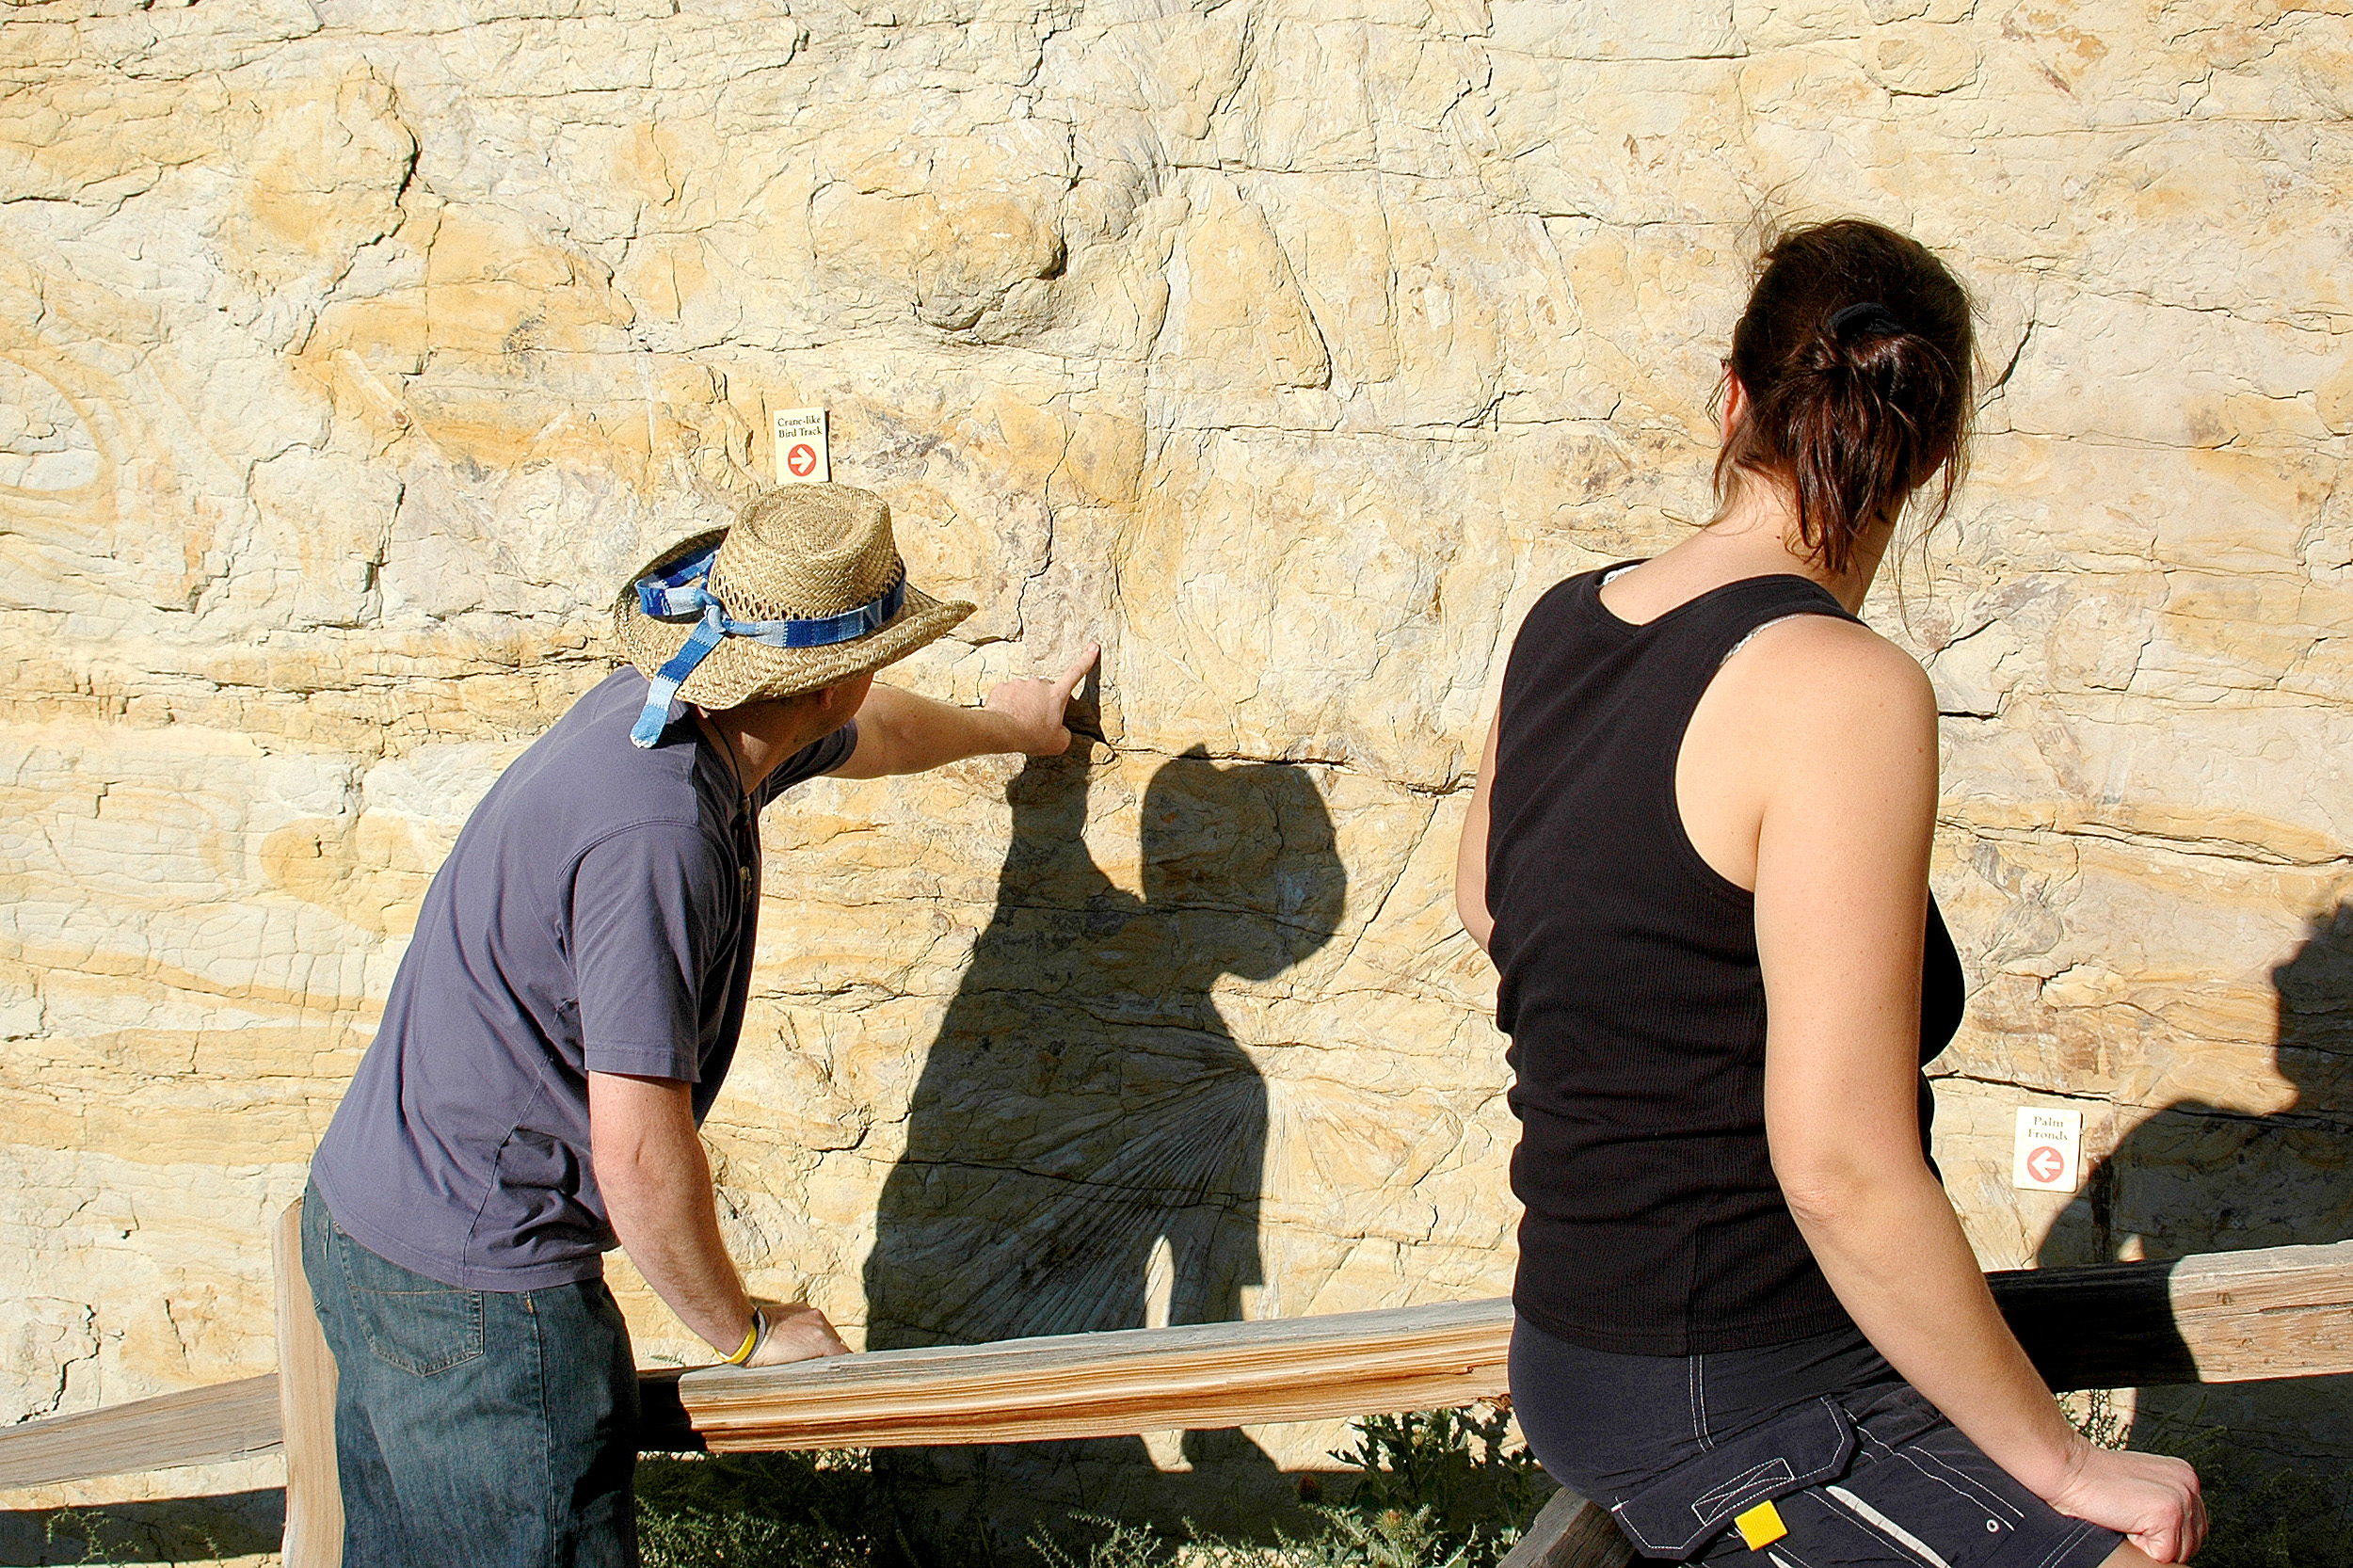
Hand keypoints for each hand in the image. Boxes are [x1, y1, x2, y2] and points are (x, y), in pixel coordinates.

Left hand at [744, 1299, 851, 1367]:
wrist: (749, 1333)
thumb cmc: (767, 1357)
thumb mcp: (794, 1370)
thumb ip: (815, 1368)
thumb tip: (822, 1372)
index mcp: (822, 1342)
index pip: (845, 1354)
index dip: (842, 1364)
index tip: (837, 1370)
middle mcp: (821, 1325)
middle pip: (836, 1342)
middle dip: (828, 1352)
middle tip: (815, 1363)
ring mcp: (812, 1314)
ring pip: (825, 1330)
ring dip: (819, 1339)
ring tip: (802, 1349)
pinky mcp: (802, 1307)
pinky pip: (813, 1321)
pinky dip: (809, 1329)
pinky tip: (795, 1337)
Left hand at [982, 642, 1100, 755]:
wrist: (1001, 732)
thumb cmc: (1031, 737)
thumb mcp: (1058, 743)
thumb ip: (1064, 734)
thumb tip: (1062, 732)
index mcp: (1057, 695)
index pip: (1076, 673)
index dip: (1086, 660)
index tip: (1093, 646)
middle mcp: (1039, 684)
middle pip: (1045, 689)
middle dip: (1042, 700)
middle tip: (1036, 720)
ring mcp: (1020, 684)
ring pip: (1025, 692)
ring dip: (1024, 703)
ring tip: (1019, 722)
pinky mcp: (1003, 687)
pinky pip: (1008, 695)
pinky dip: (1008, 704)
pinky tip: (1006, 717)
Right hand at [2045, 1442, 2204, 1561]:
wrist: (2068, 1467)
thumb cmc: (2093, 1480)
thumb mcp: (2141, 1484)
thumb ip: (2164, 1500)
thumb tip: (2176, 1533)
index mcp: (2184, 1476)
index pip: (2193, 1527)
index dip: (2164, 1532)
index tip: (2138, 1517)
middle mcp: (2189, 1484)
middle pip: (2192, 1541)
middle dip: (2161, 1540)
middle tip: (2130, 1517)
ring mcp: (2181, 1498)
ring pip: (2180, 1551)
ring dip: (2150, 1543)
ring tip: (2127, 1516)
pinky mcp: (2168, 1514)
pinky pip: (2163, 1555)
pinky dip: (2140, 1545)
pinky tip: (2125, 1520)